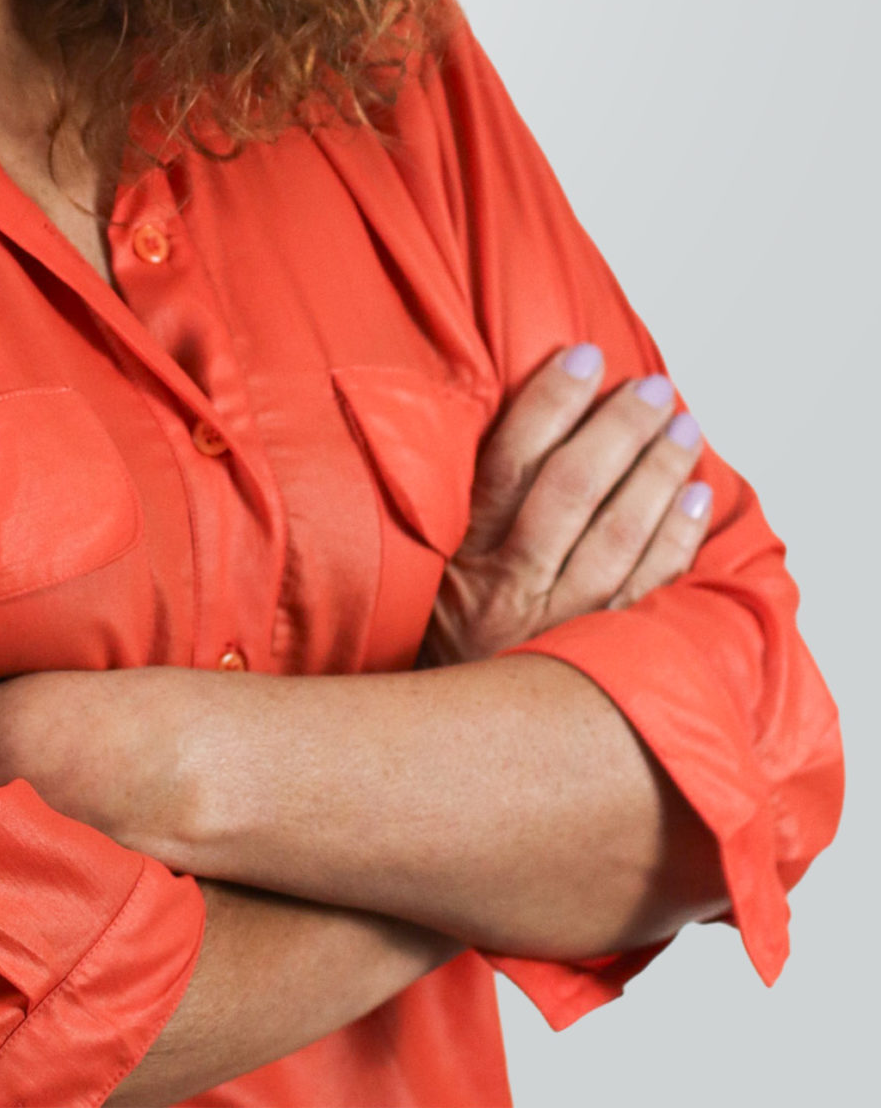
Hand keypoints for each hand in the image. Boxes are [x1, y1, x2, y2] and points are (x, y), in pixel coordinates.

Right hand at [420, 346, 711, 665]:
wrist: (447, 756)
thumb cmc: (432, 652)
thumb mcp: (417, 581)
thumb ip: (450, 514)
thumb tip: (502, 426)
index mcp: (458, 562)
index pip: (508, 462)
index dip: (549, 403)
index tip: (582, 356)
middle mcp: (510, 593)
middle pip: (572, 492)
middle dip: (617, 431)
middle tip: (651, 388)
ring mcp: (560, 631)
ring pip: (619, 539)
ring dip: (657, 475)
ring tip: (683, 427)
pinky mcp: (598, 663)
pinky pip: (651, 593)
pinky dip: (677, 541)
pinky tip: (694, 498)